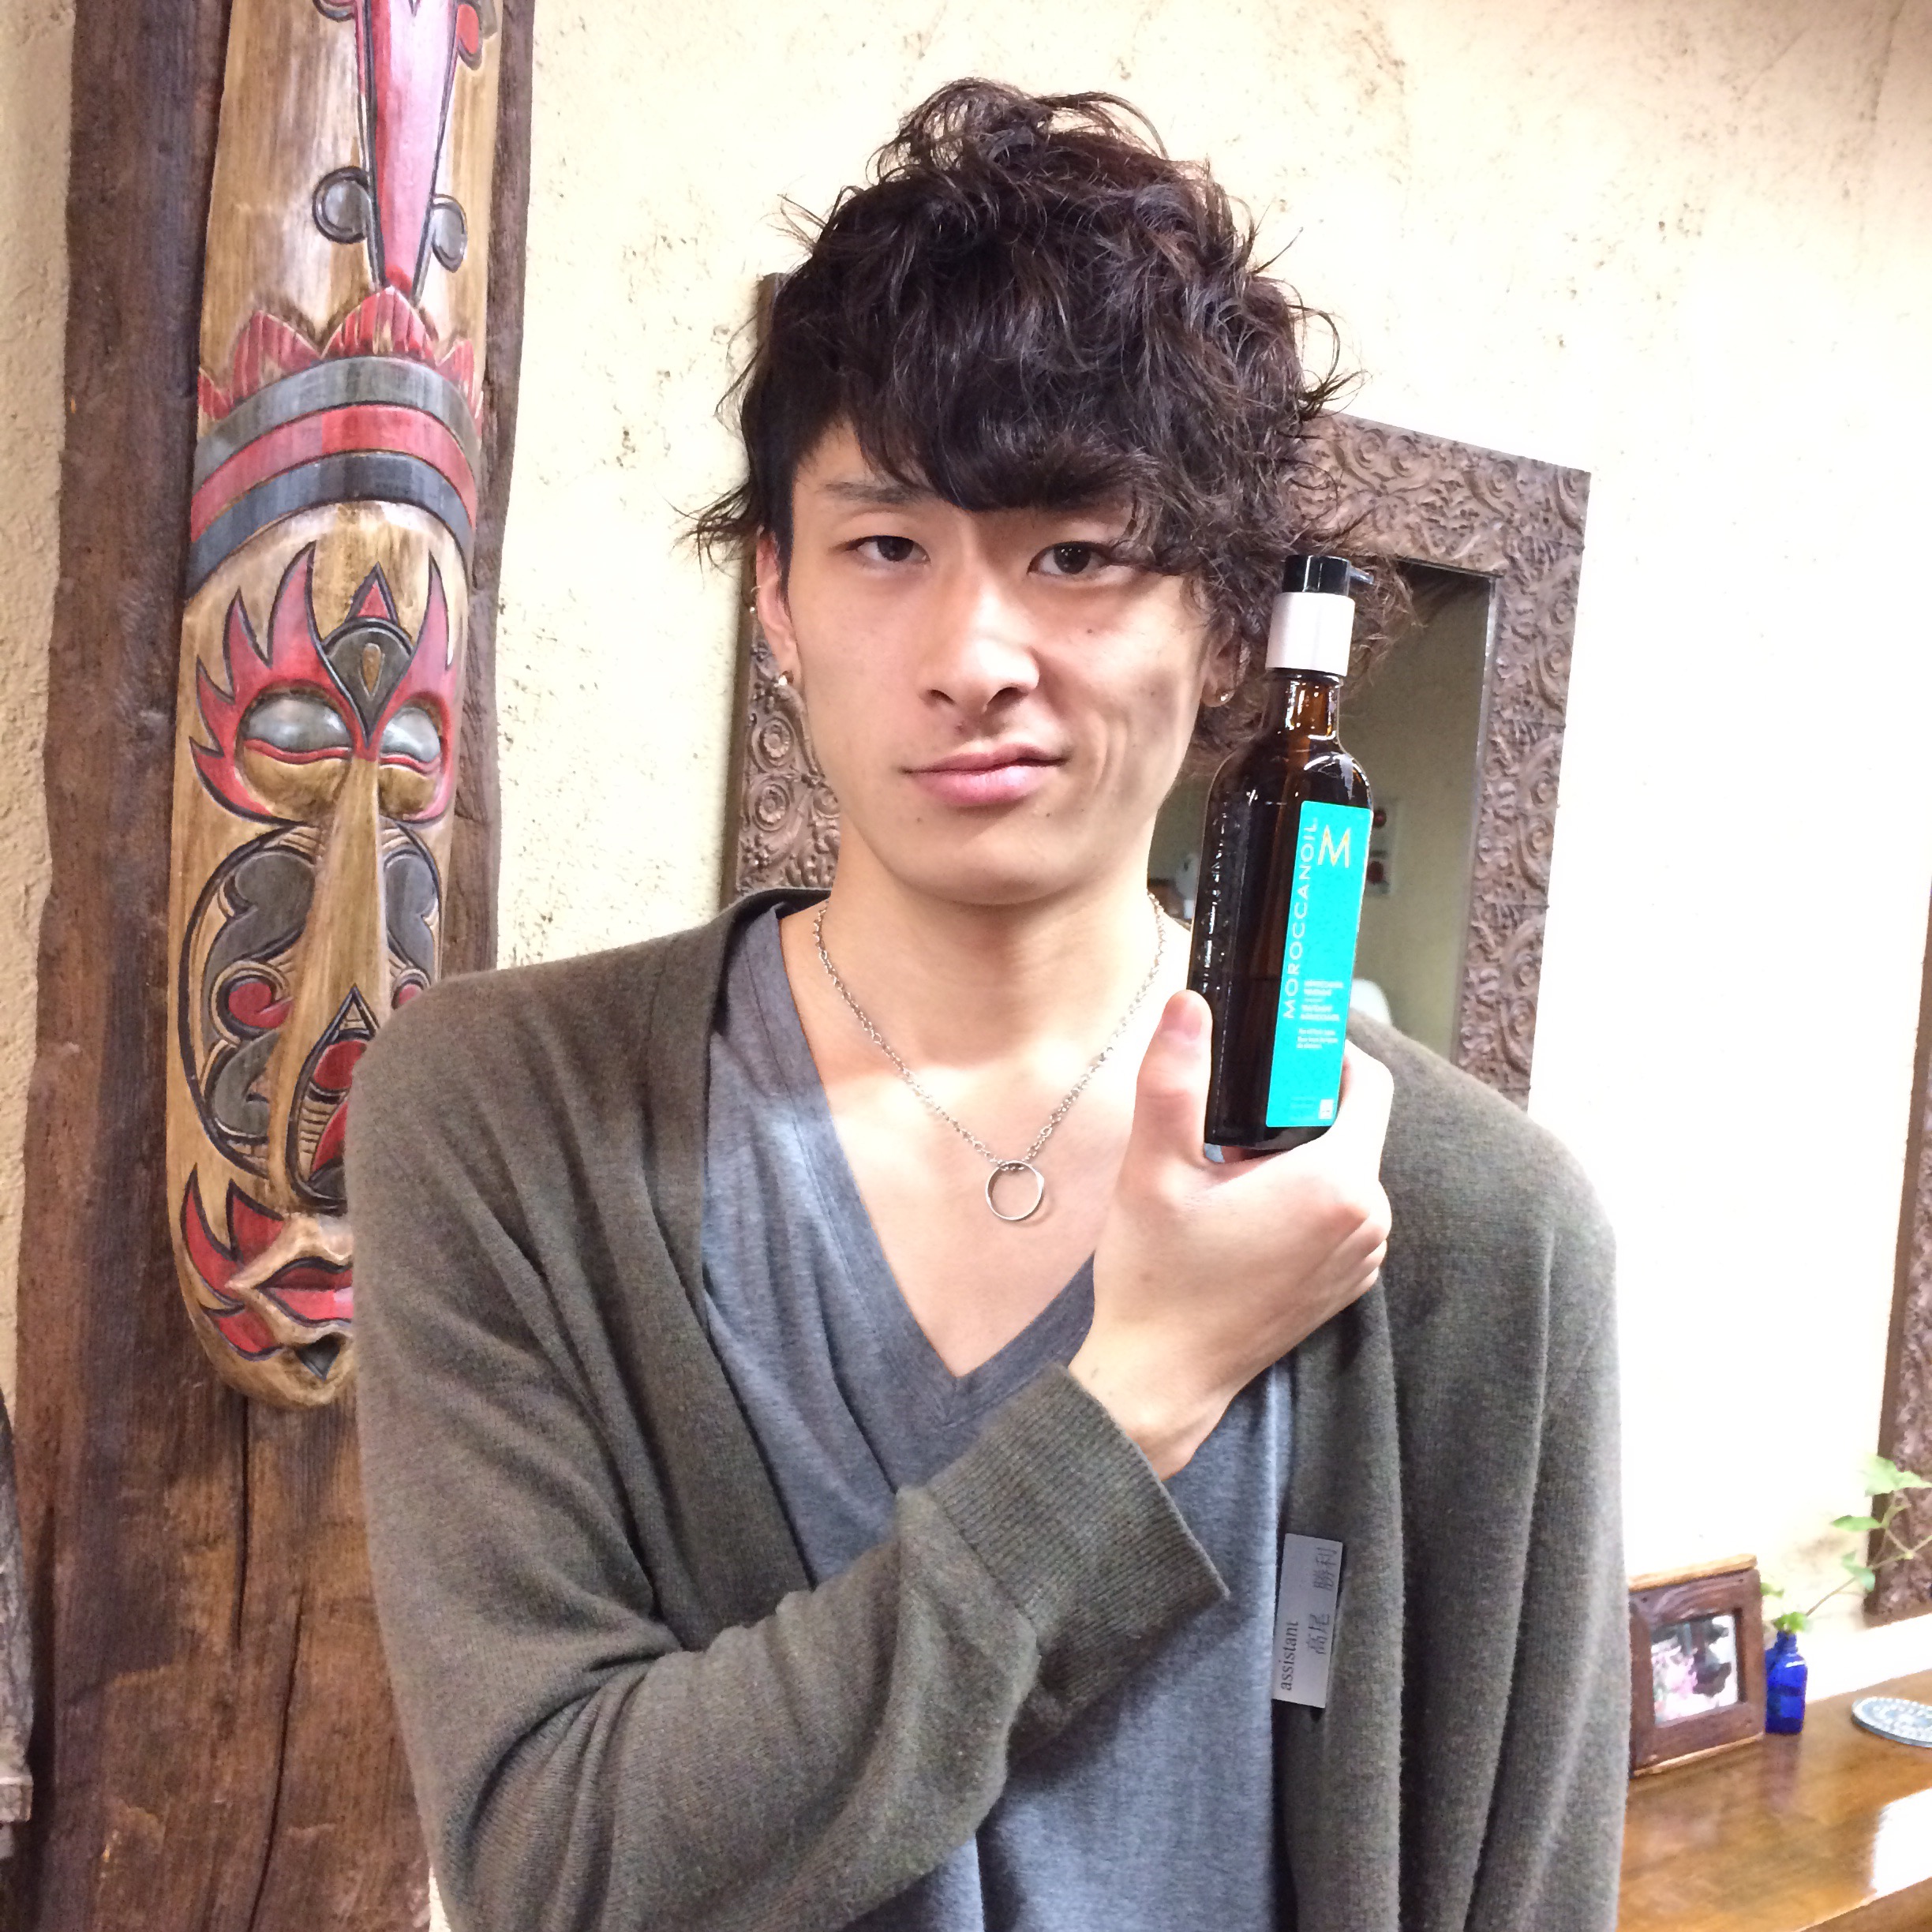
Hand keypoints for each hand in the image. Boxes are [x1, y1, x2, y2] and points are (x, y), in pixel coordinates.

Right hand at [1070, 992, 1392, 1477]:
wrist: (1161, 1378)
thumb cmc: (1158, 1278)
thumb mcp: (1153, 1169)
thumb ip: (1174, 1080)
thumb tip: (1189, 1004)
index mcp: (1337, 1185)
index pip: (1367, 1083)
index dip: (1324, 1053)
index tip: (1274, 1048)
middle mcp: (1369, 1221)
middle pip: (1353, 1124)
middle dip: (1296, 1106)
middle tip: (1227, 1113)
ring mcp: (1364, 1257)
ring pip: (1346, 1168)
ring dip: (1299, 1152)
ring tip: (1226, 1164)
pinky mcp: (1347, 1282)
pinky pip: (1341, 1211)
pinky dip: (1304, 1194)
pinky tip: (1242, 1207)